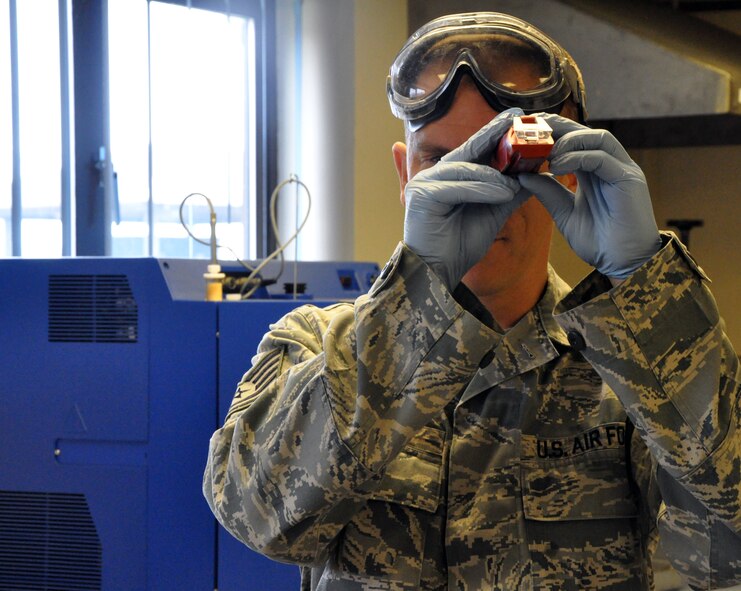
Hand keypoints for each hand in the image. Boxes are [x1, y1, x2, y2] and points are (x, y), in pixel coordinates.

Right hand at [403, 109, 530, 289]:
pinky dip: (480, 188)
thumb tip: (536, 172)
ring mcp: (425, 183)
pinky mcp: (421, 197)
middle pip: (469, 150)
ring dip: (493, 173)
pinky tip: (501, 191)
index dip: (497, 132)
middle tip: (517, 120)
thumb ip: (511, 192)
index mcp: (451, 176)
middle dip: (494, 135)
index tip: (519, 117)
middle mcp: (435, 175)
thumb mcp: (494, 213)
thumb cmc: (460, 246)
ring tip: (518, 177)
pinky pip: (455, 187)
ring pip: (464, 168)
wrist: (438, 273)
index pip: (477, 149)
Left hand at [518, 114, 660, 279]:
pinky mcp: (629, 180)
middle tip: (533, 133)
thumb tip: (522, 175)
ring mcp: (622, 170)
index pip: (575, 141)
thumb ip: (547, 192)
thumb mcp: (563, 213)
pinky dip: (578, 157)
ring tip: (546, 155)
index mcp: (596, 171)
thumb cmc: (598, 241)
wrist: (623, 265)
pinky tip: (557, 167)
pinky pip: (603, 158)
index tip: (528, 134)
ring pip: (597, 138)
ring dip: (569, 142)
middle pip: (586, 132)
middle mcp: (611, 165)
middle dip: (559, 128)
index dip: (553, 134)